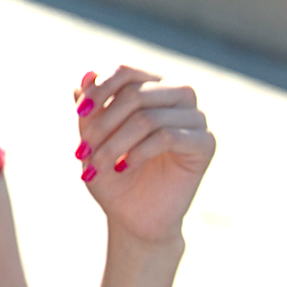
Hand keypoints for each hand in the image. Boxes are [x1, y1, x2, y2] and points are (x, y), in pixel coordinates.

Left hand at [74, 66, 215, 244]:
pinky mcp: (206, 143)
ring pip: (148, 118)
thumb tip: (87, 73)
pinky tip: (123, 167)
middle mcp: (177, 95)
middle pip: (135, 93)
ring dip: (114, 143)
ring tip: (98, 164)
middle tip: (83, 150)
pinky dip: (137, 152)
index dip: (99, 88)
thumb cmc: (110, 172)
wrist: (132, 215)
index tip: (80, 113)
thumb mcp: (92, 136)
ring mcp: (195, 118)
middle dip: (103, 124)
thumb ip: (90, 105)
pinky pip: (167, 137)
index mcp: (151, 86)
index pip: (125, 71)